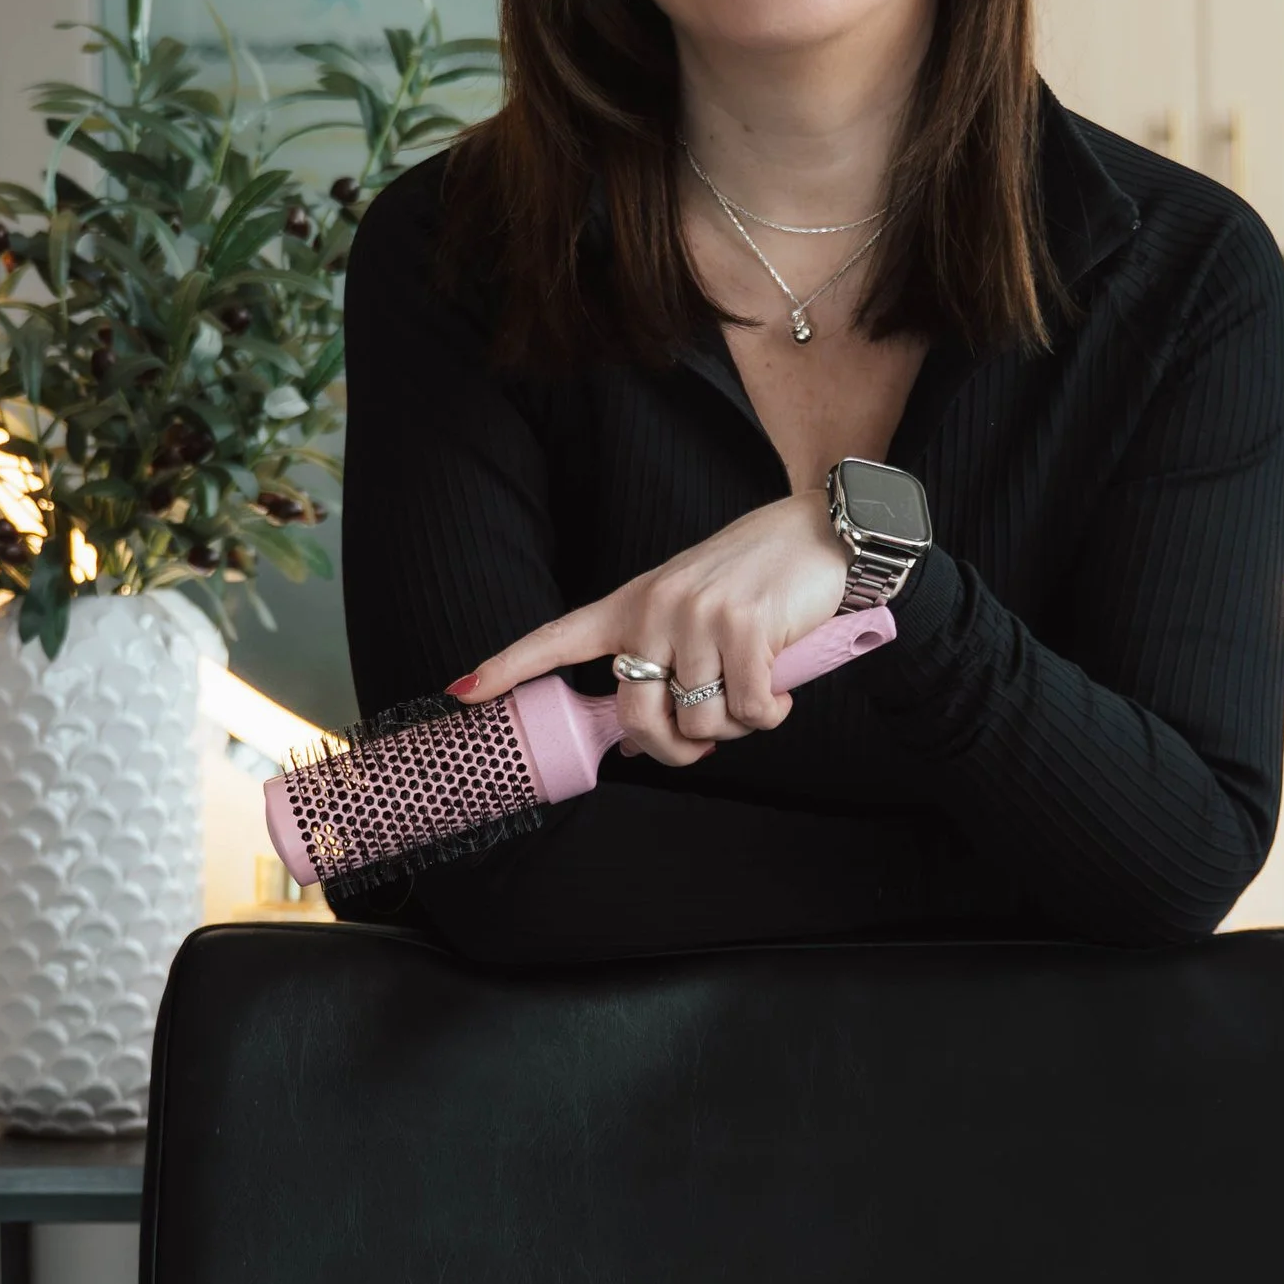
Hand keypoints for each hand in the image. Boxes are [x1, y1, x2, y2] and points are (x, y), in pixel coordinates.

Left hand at [448, 494, 845, 768]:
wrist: (822, 533)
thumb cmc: (760, 579)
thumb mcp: (694, 609)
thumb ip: (661, 663)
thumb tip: (633, 741)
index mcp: (634, 603)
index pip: (558, 637)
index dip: (506, 668)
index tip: (461, 693)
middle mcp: (655, 609)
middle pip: (635, 718)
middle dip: (673, 750)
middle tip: (704, 743)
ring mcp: (697, 618)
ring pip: (698, 724)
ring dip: (734, 726)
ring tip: (755, 689)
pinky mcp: (745, 629)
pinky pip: (747, 713)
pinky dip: (769, 715)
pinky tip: (780, 688)